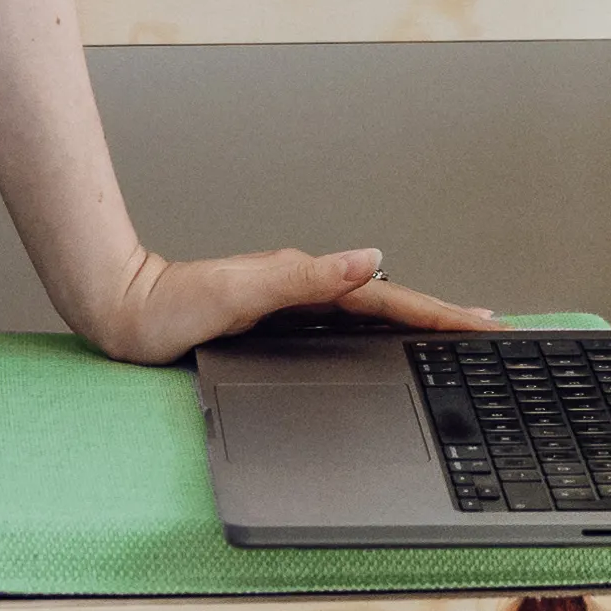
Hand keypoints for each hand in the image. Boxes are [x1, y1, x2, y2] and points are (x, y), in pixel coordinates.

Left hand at [77, 242, 502, 364]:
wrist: (120, 313)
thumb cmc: (166, 306)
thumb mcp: (240, 290)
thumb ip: (306, 275)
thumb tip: (369, 259)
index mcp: (304, 282)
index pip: (387, 299)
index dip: (437, 313)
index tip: (482, 323)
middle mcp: (302, 292)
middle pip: (388, 307)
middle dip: (440, 318)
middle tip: (489, 332)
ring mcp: (290, 310)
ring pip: (368, 320)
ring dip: (413, 328)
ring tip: (454, 339)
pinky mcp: (273, 329)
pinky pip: (341, 334)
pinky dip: (375, 339)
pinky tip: (384, 350)